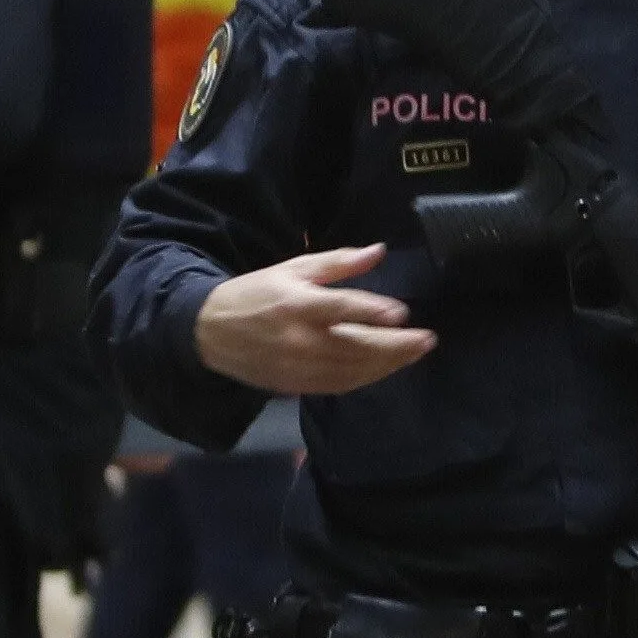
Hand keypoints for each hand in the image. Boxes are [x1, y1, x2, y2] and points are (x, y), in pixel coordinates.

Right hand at [193, 243, 437, 395]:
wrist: (210, 332)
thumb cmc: (256, 293)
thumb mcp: (293, 269)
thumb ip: (337, 263)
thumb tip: (378, 251)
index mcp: (296, 304)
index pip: (340, 309)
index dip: (372, 312)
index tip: (403, 313)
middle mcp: (298, 339)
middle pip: (354, 346)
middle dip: (394, 346)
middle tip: (426, 340)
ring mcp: (297, 367)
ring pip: (351, 371)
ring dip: (386, 365)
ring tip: (414, 353)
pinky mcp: (295, 385)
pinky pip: (338, 385)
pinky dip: (365, 378)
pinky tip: (385, 369)